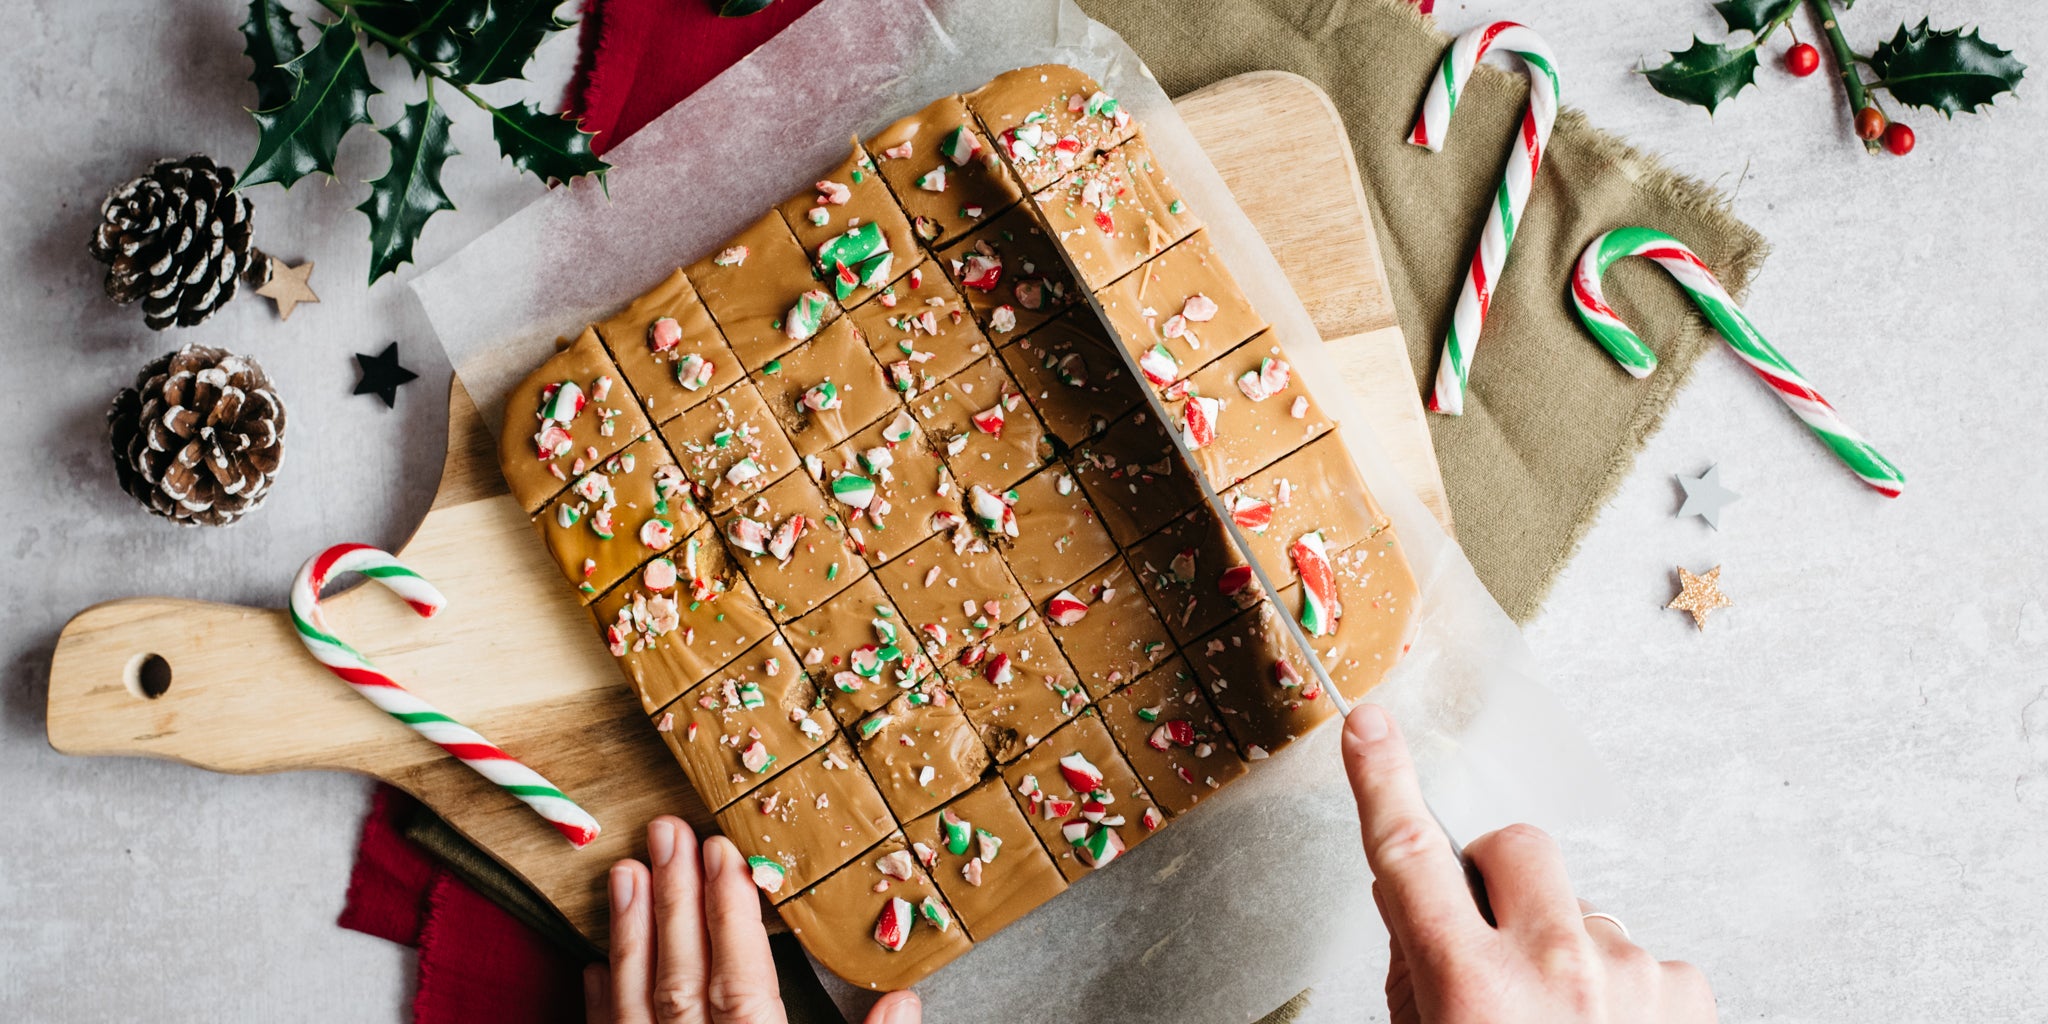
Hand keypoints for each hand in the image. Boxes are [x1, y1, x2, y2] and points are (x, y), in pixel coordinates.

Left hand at [585, 816, 922, 1023]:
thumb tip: (906, 998)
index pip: (742, 982)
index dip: (731, 916)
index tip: (721, 853)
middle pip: (683, 980)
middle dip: (676, 902)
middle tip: (666, 834)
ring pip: (637, 1005)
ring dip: (630, 936)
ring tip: (623, 874)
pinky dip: (602, 1004)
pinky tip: (596, 965)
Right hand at [1342, 705, 1716, 1022]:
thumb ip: (1420, 980)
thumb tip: (1418, 908)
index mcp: (1473, 989)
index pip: (1408, 858)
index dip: (1382, 782)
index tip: (1369, 727)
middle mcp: (1555, 969)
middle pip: (1513, 849)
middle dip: (1494, 877)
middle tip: (1486, 937)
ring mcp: (1631, 976)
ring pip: (1581, 910)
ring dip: (1562, 950)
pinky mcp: (1686, 992)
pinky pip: (1639, 955)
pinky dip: (1620, 990)